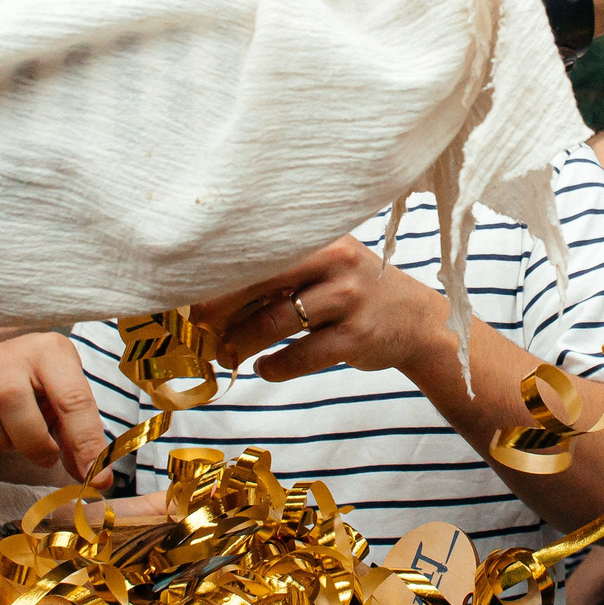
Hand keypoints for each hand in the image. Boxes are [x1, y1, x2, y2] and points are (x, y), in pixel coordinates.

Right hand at [0, 331, 116, 482]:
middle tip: (45, 456)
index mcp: (52, 352)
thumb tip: (97, 481)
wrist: (12, 368)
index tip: (97, 477)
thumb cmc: (46, 392)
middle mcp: (9, 353)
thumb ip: (81, 441)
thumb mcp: (69, 408)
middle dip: (31, 440)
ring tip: (12, 439)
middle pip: (10, 397)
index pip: (72, 398)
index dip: (85, 441)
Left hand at [191, 237, 451, 381]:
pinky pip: (299, 357)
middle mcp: (336, 261)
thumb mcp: (325, 266)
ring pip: (274, 322)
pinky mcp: (355, 337)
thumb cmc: (354, 291)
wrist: (416, 321)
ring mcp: (348, 299)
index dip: (218, 270)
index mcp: (321, 236)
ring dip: (241, 343)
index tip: (188, 288)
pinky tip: (264, 368)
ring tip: (226, 353)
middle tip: (198, 325)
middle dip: (221, 307)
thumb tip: (211, 294)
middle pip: (259, 280)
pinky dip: (273, 367)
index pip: (258, 247)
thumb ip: (280, 271)